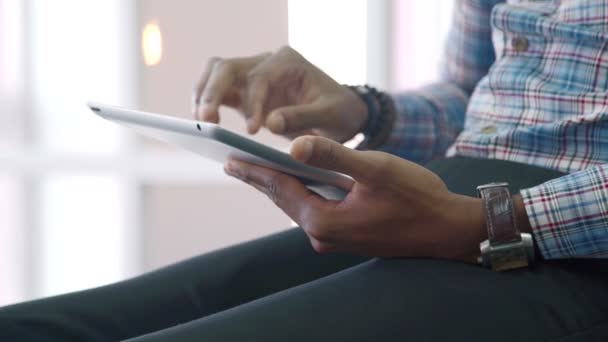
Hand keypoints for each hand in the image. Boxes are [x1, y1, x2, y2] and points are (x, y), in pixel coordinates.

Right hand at [192, 46, 367, 141]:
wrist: (340, 113)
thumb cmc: (338, 112)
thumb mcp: (330, 116)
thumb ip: (303, 117)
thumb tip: (270, 123)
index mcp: (287, 62)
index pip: (259, 77)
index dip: (252, 102)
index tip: (252, 130)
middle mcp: (266, 63)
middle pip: (227, 67)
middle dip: (213, 92)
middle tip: (206, 121)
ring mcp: (252, 76)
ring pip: (216, 74)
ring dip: (204, 97)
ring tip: (201, 124)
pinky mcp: (245, 93)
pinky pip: (218, 91)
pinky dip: (207, 104)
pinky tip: (204, 125)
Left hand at [224, 136, 487, 261]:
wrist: (448, 230)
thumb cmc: (417, 198)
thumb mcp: (375, 169)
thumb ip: (333, 156)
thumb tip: (294, 146)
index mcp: (325, 221)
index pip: (280, 190)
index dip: (254, 171)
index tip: (230, 160)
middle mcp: (324, 235)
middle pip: (284, 200)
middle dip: (259, 180)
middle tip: (232, 164)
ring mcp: (336, 239)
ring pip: (299, 206)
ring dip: (280, 187)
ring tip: (257, 171)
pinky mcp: (348, 236)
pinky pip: (315, 212)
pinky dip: (301, 195)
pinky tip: (297, 184)